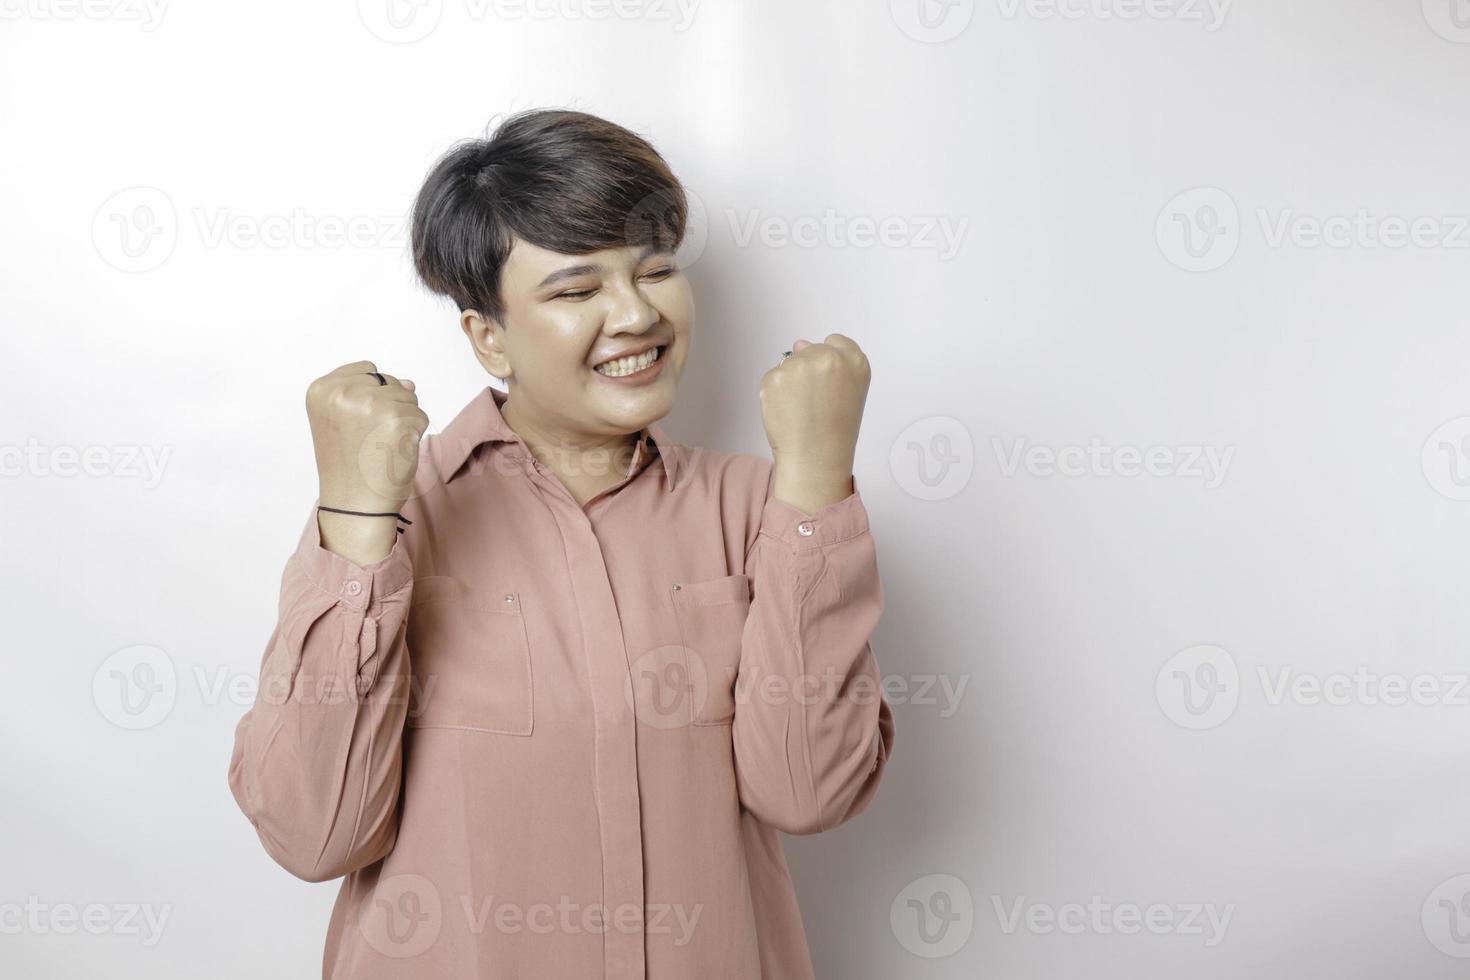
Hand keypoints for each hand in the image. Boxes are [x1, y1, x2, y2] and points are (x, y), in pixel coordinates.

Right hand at [307, 360, 428, 512]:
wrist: (354, 505)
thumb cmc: (350, 466)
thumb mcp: (346, 421)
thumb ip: (372, 393)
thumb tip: (409, 383)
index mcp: (321, 390)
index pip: (367, 370)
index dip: (371, 399)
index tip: (356, 426)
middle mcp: (341, 393)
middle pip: (389, 382)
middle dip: (389, 408)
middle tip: (369, 440)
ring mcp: (368, 404)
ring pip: (408, 397)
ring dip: (402, 422)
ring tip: (380, 445)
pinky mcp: (395, 419)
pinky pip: (420, 415)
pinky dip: (413, 434)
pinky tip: (393, 451)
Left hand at [760, 334, 869, 513]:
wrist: (814, 458)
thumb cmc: (833, 432)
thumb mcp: (848, 392)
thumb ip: (831, 364)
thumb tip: (799, 344)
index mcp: (855, 362)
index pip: (836, 342)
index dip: (829, 364)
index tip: (828, 383)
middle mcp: (829, 358)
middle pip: (810, 350)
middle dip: (808, 371)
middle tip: (814, 402)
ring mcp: (800, 365)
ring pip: (789, 364)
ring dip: (790, 382)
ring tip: (802, 409)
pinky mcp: (776, 376)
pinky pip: (773, 377)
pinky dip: (776, 393)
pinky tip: (788, 410)